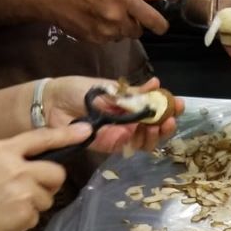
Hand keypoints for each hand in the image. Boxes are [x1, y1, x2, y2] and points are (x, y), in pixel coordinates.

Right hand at [0, 125, 90, 230]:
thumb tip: (32, 160)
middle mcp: (18, 169)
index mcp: (3, 150)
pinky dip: (25, 218)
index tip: (86, 131)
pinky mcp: (25, 217)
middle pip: (57, 173)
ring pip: (48, 197)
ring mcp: (24, 194)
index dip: (66, 135)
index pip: (42, 138)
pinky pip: (36, 216)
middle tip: (32, 187)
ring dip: (35, 202)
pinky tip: (4, 217)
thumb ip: (7, 156)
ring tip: (8, 204)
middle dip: (50, 181)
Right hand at [42, 0, 168, 43]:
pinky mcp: (95, 41)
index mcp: (123, 0)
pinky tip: (96, 19)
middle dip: (135, 22)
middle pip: (138, 30)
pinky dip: (108, 32)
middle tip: (122, 9)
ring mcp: (105, 33)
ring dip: (121, 27)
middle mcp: (116, 19)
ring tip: (106, 12)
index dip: (161, 24)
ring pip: (124, 35)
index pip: (153, 20)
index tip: (161, 25)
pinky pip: (110, 40)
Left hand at [45, 76, 181, 151]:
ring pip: (145, 141)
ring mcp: (120, 135)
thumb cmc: (77, 90)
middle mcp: (128, 121)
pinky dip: (131, 140)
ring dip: (154, 135)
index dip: (168, 108)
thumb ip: (131, 92)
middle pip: (154, 129)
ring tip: (157, 126)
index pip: (155, 109)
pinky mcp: (108, 146)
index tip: (178, 104)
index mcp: (130, 105)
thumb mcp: (108, 86)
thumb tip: (155, 84)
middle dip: (166, 124)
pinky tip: (132, 130)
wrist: (52, 103)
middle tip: (170, 119)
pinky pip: (125, 146)